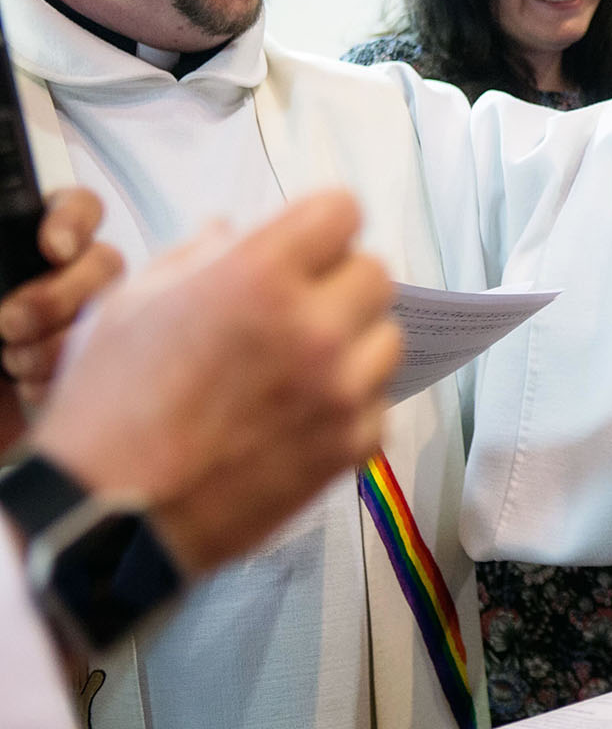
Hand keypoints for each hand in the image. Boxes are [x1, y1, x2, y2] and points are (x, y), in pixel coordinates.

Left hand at [0, 188, 122, 396]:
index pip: (78, 208)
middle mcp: (65, 274)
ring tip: (12, 363)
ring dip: (58, 342)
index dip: (75, 222)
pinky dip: (62, 375)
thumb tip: (11, 277)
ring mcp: (80, 318)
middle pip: (104, 263)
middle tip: (10, 324)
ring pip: (107, 314)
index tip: (53, 248)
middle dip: (59, 297)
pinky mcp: (83, 362)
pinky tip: (27, 385)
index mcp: (28, 242)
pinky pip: (102, 362)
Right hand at [29, 191, 402, 575]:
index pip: (342, 213)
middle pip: (376, 274)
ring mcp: (340, 389)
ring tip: (302, 366)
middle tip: (300, 308)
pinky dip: (351, 404)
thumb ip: (198, 257)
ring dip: (354, 343)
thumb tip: (232, 232)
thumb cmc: (108, 406)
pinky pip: (378, 402)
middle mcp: (313, 327)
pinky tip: (302, 415)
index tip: (307, 245)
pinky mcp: (351, 445)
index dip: (322, 226)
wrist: (107, 516)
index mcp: (259, 276)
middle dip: (340, 283)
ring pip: (387, 338)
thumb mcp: (133, 304)